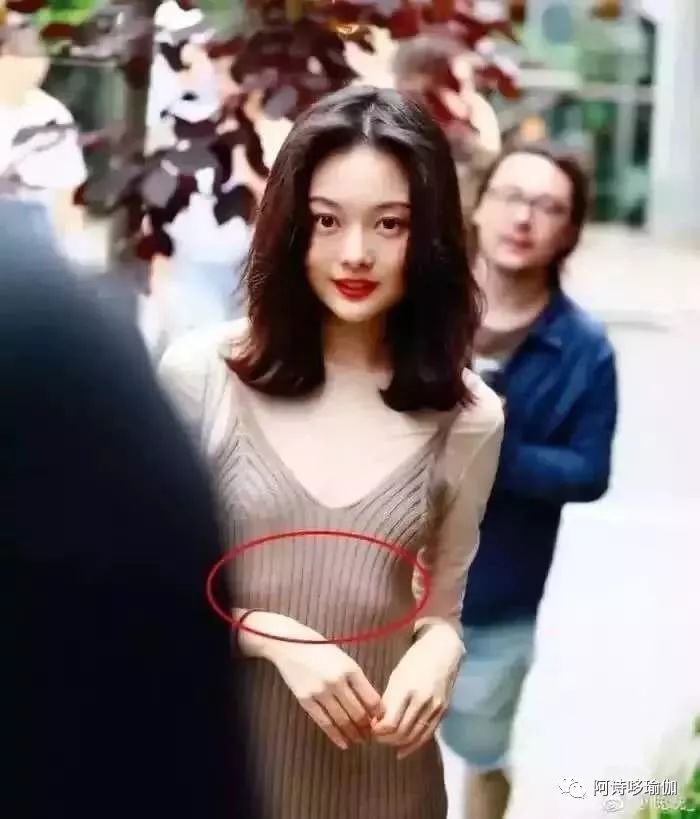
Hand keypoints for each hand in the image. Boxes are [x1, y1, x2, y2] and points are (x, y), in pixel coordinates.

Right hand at [239, 610, 381, 750]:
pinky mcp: (306, 700)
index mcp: (350, 669)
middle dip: (367, 728)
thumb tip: (372, 706)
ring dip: (353, 734)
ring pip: (342, 721)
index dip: (378, 715)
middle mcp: (337, 681)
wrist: (290, 644)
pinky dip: (336, 736)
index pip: (371, 699)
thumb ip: (357, 680)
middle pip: (358, 713)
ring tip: (360, 741)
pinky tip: (344, 743)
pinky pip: (324, 723)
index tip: (381, 722)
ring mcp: (320, 691)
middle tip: (372, 736)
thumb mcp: (344, 659)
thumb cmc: (321, 650)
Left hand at [372, 622, 463, 758]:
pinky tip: (402, 751)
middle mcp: (422, 701)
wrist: (443, 651)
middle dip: (385, 739)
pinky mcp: (443, 712)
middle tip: (374, 738)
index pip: (390, 722)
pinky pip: (427, 735)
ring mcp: (435, 708)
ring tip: (386, 742)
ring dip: (397, 743)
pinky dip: (413, 746)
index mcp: (406, 689)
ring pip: (413, 737)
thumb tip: (377, 723)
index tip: (369, 729)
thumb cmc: (415, 660)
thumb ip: (388, 700)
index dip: (377, 731)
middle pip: (401, 733)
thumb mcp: (396, 676)